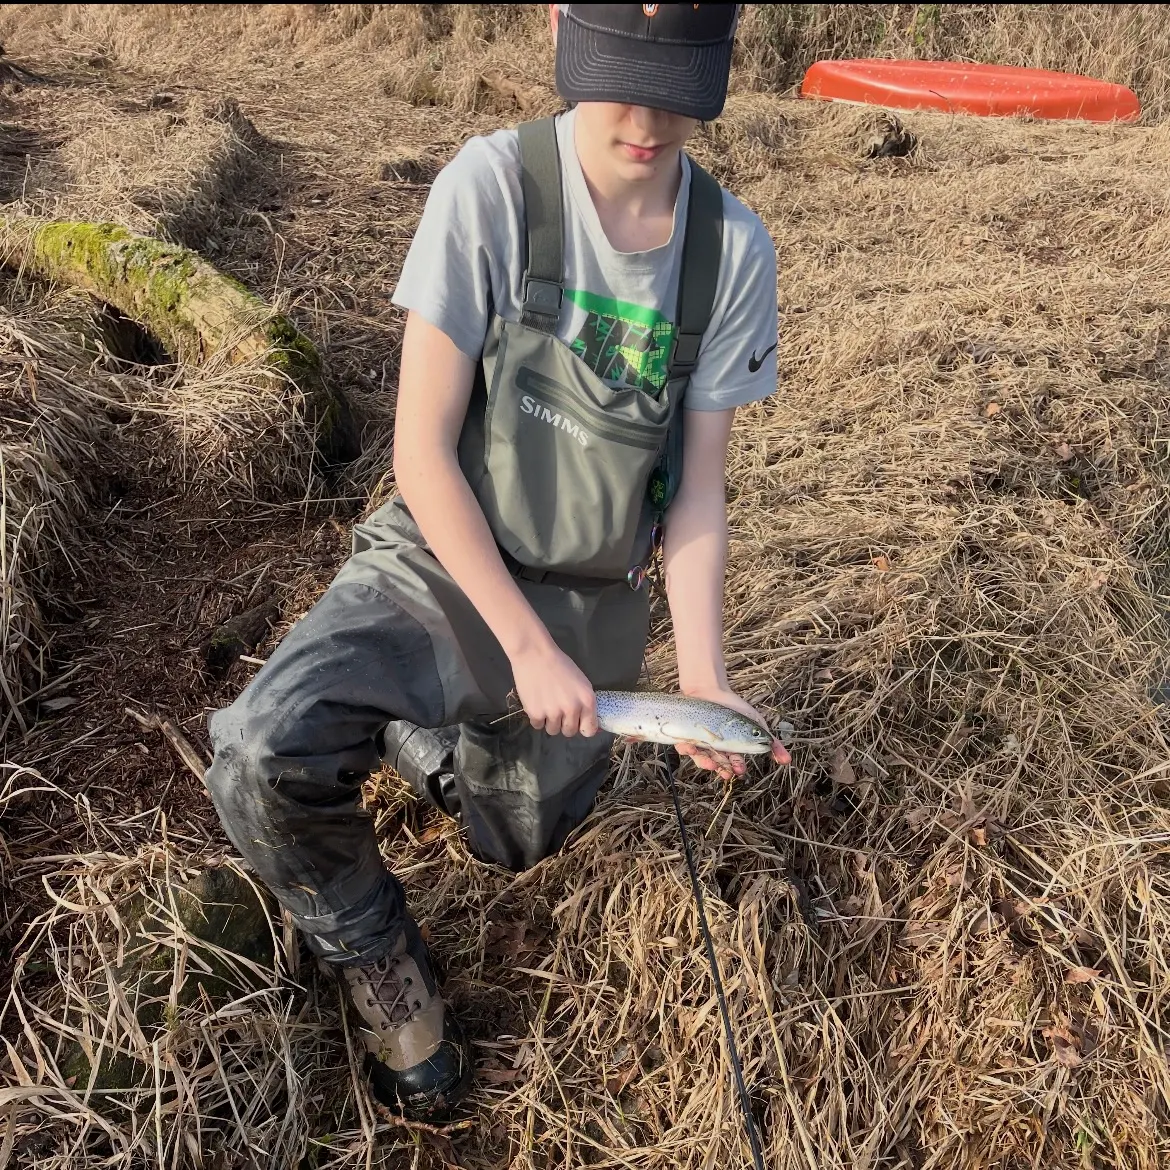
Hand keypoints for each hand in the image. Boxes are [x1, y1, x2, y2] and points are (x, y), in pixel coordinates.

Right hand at [510, 639, 597, 737]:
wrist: (535, 655)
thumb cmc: (560, 665)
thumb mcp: (581, 683)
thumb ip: (585, 703)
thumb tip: (589, 725)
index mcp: (587, 701)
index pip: (589, 730)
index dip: (582, 727)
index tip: (577, 723)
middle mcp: (572, 709)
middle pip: (569, 732)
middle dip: (564, 723)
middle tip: (558, 709)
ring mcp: (553, 713)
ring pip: (553, 730)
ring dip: (549, 721)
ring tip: (545, 703)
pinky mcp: (536, 713)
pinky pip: (538, 725)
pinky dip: (536, 716)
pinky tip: (536, 701)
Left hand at [676, 685, 790, 780]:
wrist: (711, 690)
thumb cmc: (735, 708)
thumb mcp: (756, 725)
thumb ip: (772, 743)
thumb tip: (786, 761)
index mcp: (731, 750)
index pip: (734, 763)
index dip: (737, 768)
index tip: (739, 770)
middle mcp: (716, 751)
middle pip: (718, 764)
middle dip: (722, 769)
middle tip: (726, 771)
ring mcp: (700, 745)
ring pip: (701, 759)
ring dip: (705, 763)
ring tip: (709, 763)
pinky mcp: (686, 737)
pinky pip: (685, 747)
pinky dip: (687, 748)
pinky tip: (690, 746)